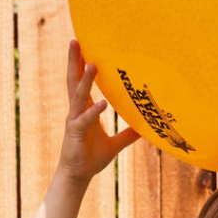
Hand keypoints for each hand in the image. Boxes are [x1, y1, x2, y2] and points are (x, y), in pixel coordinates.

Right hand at [58, 39, 139, 183]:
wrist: (78, 176)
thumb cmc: (91, 158)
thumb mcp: (115, 145)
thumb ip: (128, 135)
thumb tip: (144, 129)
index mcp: (84, 110)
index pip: (82, 82)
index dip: (81, 64)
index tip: (83, 46)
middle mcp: (77, 111)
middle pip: (74, 81)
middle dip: (74, 61)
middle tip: (75, 40)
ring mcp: (75, 121)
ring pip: (79, 95)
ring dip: (85, 79)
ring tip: (91, 63)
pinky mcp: (75, 133)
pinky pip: (84, 120)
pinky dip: (93, 111)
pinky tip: (102, 103)